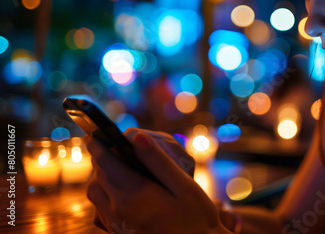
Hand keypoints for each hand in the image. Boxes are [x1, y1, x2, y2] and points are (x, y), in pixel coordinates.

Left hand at [85, 128, 229, 233]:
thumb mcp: (183, 185)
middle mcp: (119, 211)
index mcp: (135, 195)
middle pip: (98, 177)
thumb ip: (158, 160)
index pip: (107, 163)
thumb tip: (137, 136)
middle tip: (108, 148)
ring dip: (99, 178)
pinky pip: (100, 210)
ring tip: (113, 168)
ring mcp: (116, 225)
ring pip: (94, 194)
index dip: (99, 146)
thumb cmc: (196, 217)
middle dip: (101, 160)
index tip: (92, 135)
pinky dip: (103, 195)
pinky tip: (120, 192)